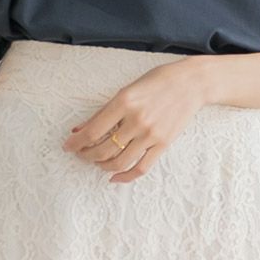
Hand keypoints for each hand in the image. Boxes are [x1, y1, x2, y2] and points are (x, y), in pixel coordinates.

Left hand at [62, 57, 208, 182]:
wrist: (191, 83)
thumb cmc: (157, 81)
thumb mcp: (127, 90)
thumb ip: (104, 111)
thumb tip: (79, 130)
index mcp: (124, 102)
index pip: (93, 131)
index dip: (76, 143)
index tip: (67, 147)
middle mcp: (137, 120)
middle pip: (103, 150)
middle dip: (87, 155)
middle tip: (81, 154)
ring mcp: (151, 135)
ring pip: (119, 162)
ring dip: (102, 166)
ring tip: (97, 162)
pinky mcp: (163, 144)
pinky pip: (140, 168)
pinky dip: (125, 177)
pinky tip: (114, 177)